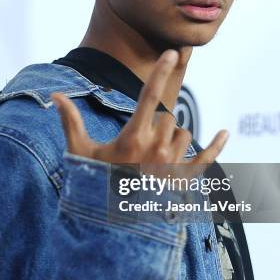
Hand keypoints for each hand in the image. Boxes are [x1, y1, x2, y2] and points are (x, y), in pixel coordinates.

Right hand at [51, 49, 228, 168]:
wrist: (113, 226)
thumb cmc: (95, 185)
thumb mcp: (81, 153)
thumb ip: (71, 122)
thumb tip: (55, 96)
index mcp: (133, 138)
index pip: (150, 96)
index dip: (160, 71)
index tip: (170, 52)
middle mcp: (157, 149)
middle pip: (168, 116)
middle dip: (157, 122)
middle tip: (141, 143)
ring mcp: (173, 166)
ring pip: (183, 134)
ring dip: (172, 137)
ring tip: (154, 157)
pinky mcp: (184, 181)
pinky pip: (206, 159)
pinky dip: (216, 146)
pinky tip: (224, 133)